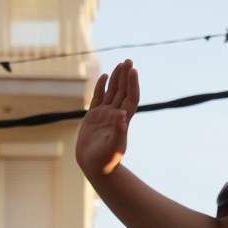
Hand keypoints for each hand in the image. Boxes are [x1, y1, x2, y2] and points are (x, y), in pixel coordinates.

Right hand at [77, 60, 139, 177]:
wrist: (94, 166)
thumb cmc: (106, 160)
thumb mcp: (115, 147)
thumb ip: (119, 131)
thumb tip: (122, 115)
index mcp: (123, 120)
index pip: (130, 97)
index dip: (132, 84)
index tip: (133, 70)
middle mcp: (116, 114)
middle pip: (123, 91)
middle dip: (126, 76)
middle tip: (128, 60)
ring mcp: (105, 115)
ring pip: (112, 92)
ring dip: (116, 79)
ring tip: (120, 64)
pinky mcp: (93, 117)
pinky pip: (98, 98)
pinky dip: (101, 87)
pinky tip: (103, 76)